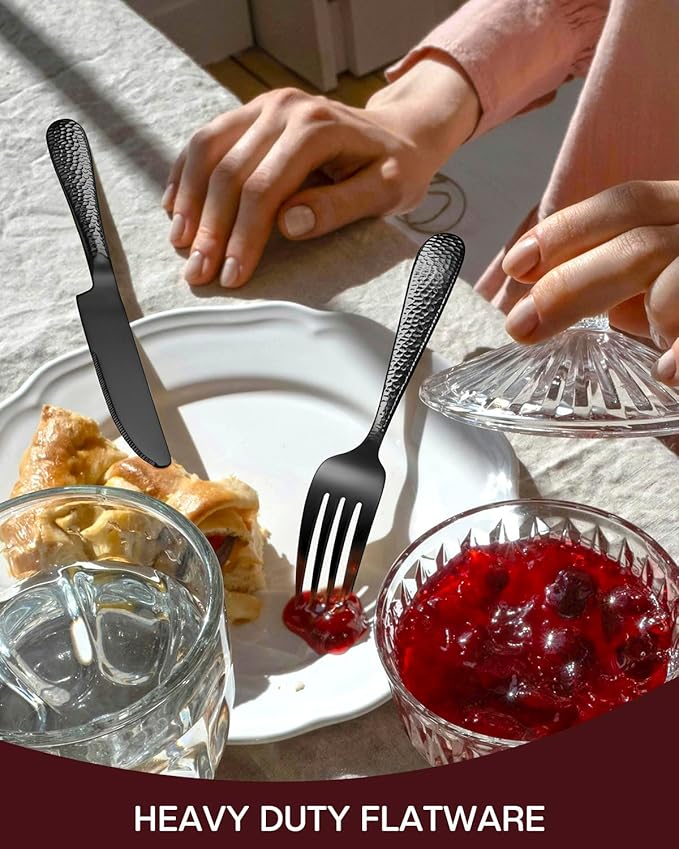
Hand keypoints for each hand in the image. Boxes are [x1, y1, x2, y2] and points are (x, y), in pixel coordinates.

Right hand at [163, 58, 478, 287]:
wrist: (400, 133)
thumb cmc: (396, 169)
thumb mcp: (386, 193)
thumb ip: (339, 207)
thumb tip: (288, 224)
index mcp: (316, 128)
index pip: (263, 189)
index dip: (243, 236)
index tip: (232, 275)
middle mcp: (284, 109)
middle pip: (228, 172)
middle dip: (210, 228)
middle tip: (198, 272)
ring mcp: (264, 106)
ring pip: (207, 150)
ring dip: (189, 199)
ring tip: (180, 243)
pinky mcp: (253, 113)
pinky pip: (207, 139)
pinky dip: (186, 172)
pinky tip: (176, 205)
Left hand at [501, 180, 678, 383]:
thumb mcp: (654, 283)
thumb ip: (614, 283)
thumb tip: (546, 305)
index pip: (626, 204)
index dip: (567, 230)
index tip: (517, 265)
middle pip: (640, 241)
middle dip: (572, 284)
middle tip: (524, 326)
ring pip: (678, 278)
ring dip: (652, 312)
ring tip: (646, 339)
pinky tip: (670, 373)